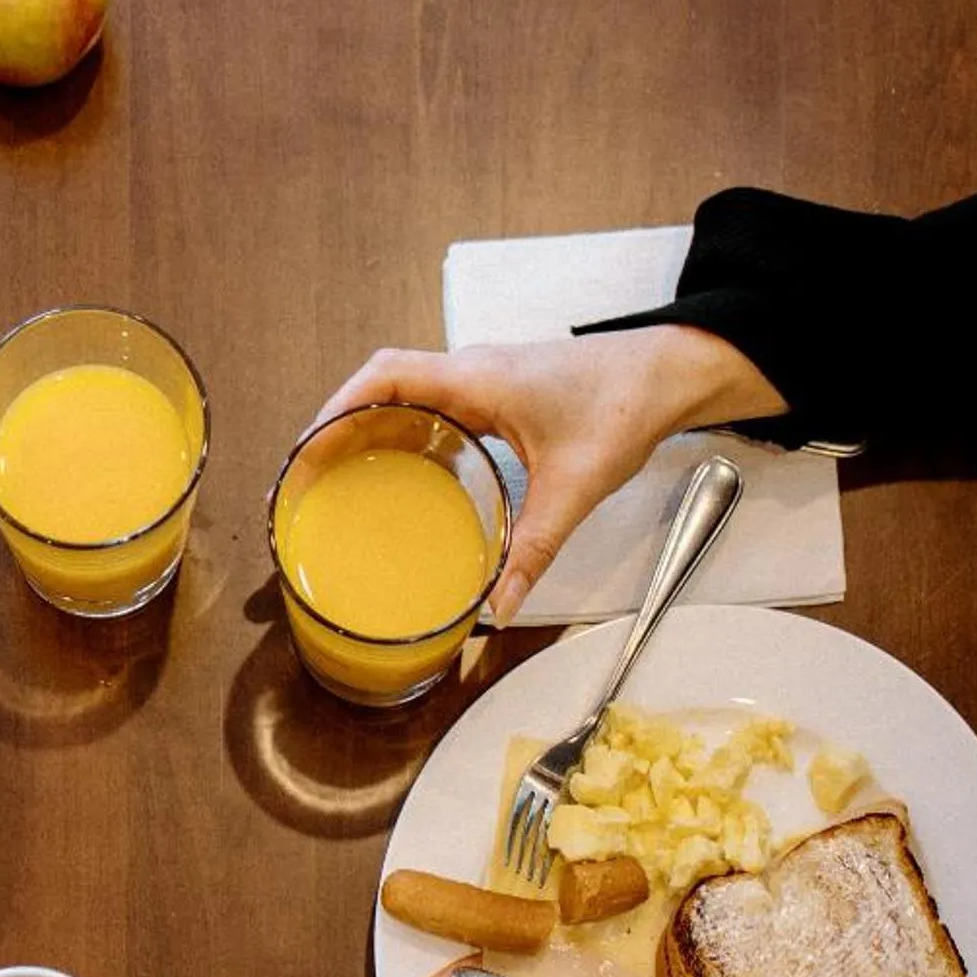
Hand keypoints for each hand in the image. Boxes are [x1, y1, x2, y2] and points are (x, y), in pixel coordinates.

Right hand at [315, 325, 782, 622]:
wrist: (669, 372)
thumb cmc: (624, 408)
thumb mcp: (574, 489)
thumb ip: (533, 550)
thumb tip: (496, 608)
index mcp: (477, 379)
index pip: (384, 376)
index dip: (336, 409)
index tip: (307, 449)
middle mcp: (470, 369)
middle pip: (379, 383)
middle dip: (337, 424)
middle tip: (308, 474)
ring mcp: (482, 376)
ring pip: (403, 389)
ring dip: (366, 423)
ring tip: (336, 474)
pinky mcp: (496, 390)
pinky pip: (431, 400)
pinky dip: (402, 427)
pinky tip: (400, 469)